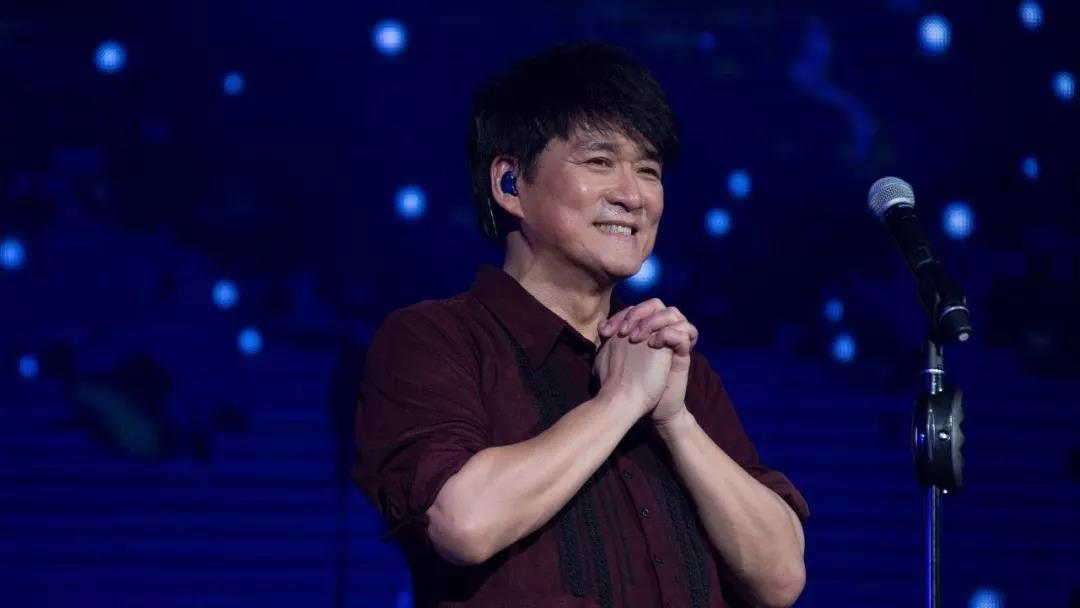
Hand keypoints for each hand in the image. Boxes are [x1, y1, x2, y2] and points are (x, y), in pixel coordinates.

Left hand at [599, 298, 697, 424]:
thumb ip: (608, 342)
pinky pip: (686, 333)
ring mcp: (673, 341)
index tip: (606, 332)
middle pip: (657, 305)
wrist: (639, 407)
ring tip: (637, 338)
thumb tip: (601, 326)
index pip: (637, 308)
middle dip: (640, 313)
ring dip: (654, 321)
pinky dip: (669, 334)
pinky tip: (653, 345)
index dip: (621, 315)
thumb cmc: (624, 384)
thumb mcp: (611, 360)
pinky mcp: (684, 354)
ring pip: (674, 314)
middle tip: (624, 331)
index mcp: (643, 330)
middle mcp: (659, 332)